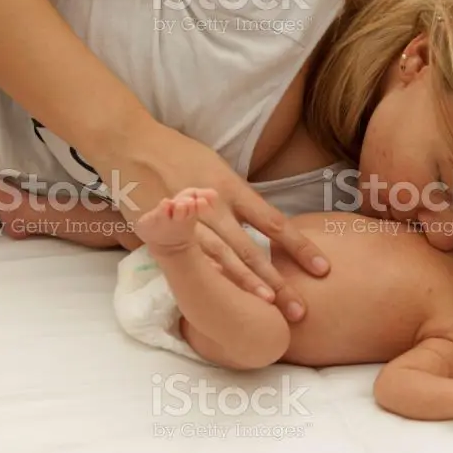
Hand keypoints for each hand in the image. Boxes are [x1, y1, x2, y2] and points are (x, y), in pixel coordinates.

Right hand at [94, 123, 329, 321]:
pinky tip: (219, 301)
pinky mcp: (161, 232)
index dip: (300, 246)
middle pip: (252, 249)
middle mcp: (214, 205)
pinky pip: (189, 261)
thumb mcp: (217, 169)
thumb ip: (239, 200)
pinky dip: (207, 280)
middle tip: (300, 309)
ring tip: (267, 308)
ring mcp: (186, 220)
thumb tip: (264, 226)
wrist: (130, 143)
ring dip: (245, 284)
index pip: (274, 222)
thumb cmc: (178, 155)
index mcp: (232, 188)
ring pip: (221, 258)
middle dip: (277, 281)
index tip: (322, 268)